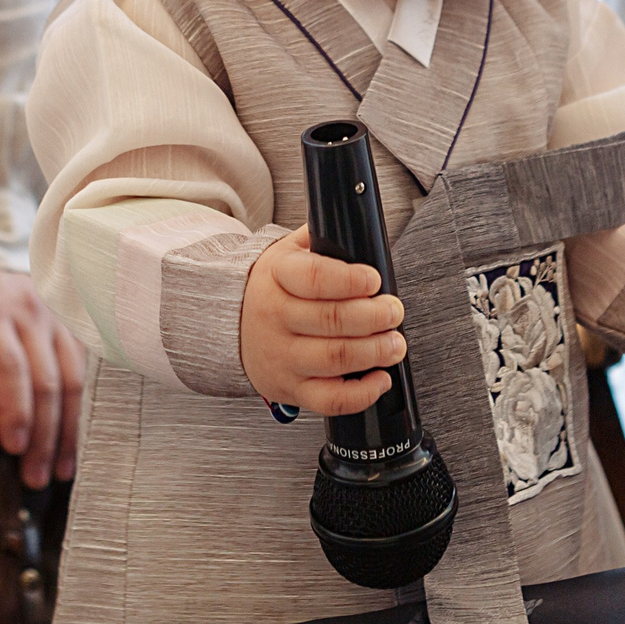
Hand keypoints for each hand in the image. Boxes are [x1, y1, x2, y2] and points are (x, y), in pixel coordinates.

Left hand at [0, 266, 87, 488]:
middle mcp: (27, 309)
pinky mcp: (64, 321)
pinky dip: (78, 406)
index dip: (15, 411)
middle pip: (48, 380)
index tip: (13, 448)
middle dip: (45, 436)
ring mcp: (51, 313)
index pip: (9, 368)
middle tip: (35, 477)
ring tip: (60, 469)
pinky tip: (72, 438)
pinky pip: (80, 366)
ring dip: (69, 428)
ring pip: (73, 376)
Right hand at [240, 227, 407, 413]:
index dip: (350, 280)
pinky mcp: (291, 388)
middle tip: (393, 311)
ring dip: (375, 352)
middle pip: (332, 319)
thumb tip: (359, 224)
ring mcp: (283, 356)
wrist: (229, 325)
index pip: (314, 277)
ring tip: (394, 343)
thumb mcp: (288, 252)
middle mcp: (277, 317)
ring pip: (335, 358)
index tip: (374, 280)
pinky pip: (329, 399)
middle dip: (375, 316)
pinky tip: (379, 378)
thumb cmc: (272, 287)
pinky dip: (361, 393)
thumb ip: (322, 238)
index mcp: (277, 277)